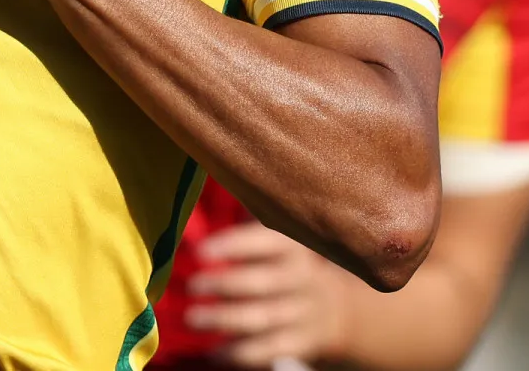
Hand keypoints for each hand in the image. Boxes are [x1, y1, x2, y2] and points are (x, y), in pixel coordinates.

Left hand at [186, 221, 354, 367]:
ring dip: (225, 319)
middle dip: (225, 284)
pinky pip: (270, 350)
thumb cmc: (289, 264)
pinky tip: (213, 352)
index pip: (267, 242)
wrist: (337, 310)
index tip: (202, 249)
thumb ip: (256, 215)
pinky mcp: (301, 342)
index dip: (235, 245)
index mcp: (295, 247)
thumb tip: (221, 175)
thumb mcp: (284, 237)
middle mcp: (303, 278)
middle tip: (191, 285)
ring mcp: (304, 312)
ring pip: (263, 317)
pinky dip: (240, 354)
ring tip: (193, 318)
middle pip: (263, 282)